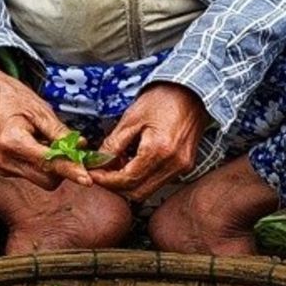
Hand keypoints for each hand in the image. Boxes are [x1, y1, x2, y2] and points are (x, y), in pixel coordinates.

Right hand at [0, 57, 88, 188]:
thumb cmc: (10, 97)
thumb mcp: (39, 109)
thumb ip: (59, 131)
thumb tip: (80, 146)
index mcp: (12, 142)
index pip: (48, 162)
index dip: (70, 170)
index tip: (87, 178)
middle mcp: (5, 160)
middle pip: (46, 179)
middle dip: (63, 167)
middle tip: (71, 148)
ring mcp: (2, 166)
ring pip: (40, 178)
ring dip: (52, 165)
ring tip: (47, 139)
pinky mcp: (4, 168)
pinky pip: (31, 173)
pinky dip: (42, 163)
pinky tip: (38, 144)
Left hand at [92, 83, 206, 201]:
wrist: (193, 92)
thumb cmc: (163, 98)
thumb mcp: (132, 118)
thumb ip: (114, 144)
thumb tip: (98, 162)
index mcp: (159, 150)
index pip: (127, 180)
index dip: (106, 180)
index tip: (92, 174)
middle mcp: (174, 164)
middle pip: (138, 193)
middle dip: (116, 186)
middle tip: (101, 171)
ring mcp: (182, 168)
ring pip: (148, 190)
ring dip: (129, 183)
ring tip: (117, 163)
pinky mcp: (185, 167)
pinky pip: (159, 182)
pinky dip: (142, 178)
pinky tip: (133, 161)